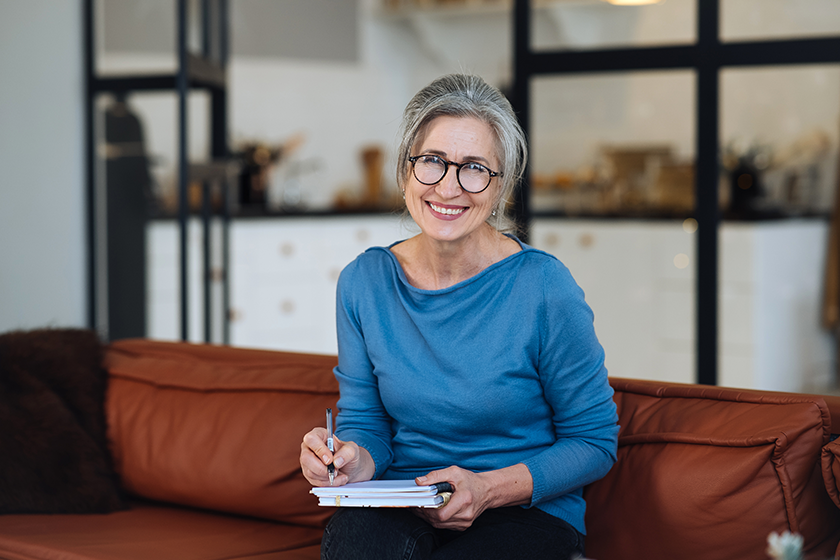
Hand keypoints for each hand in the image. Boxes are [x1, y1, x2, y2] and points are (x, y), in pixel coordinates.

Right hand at [299, 428, 374, 485]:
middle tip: (335, 470)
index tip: (330, 460)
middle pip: (306, 458)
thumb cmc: (348, 454)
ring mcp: (307, 462)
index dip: (319, 450)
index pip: (311, 439)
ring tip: (339, 474)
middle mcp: (309, 448)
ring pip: (310, 472)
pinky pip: (314, 481)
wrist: (350, 467)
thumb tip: (336, 461)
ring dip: (326, 477)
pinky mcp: (309, 474)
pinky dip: (327, 483)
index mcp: (318, 435)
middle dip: (321, 468)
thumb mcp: (353, 450)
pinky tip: (336, 480)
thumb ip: (347, 452)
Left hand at [412, 463, 532, 530]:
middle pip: (438, 520)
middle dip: (425, 513)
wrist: (487, 490)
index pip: (440, 513)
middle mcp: (466, 514)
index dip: (427, 509)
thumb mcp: (454, 472)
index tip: (418, 503)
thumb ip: (436, 476)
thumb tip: (420, 482)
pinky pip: (445, 526)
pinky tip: (434, 511)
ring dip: (429, 517)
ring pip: (440, 525)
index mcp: (464, 500)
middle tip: (417, 504)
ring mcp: (465, 522)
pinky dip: (437, 519)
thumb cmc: (470, 481)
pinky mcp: (463, 526)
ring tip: (423, 506)